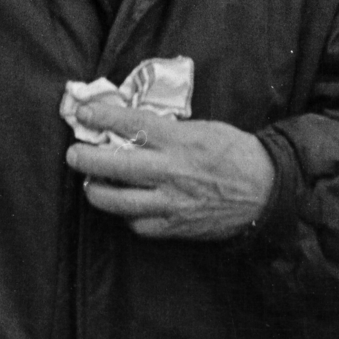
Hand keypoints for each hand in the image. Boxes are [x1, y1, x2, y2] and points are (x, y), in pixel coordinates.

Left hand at [65, 98, 274, 239]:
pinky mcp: (175, 227)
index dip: (103, 116)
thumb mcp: (204, 128)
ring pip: (119, 201)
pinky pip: (139, 225)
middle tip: (73, 153)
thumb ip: (169, 130)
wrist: (265, 191)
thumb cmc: (235, 152)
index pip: (132, 125)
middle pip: (116, 165)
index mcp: (179, 141)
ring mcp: (171, 203)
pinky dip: (127, 215)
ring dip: (97, 191)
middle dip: (87, 158)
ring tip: (91, 184)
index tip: (83, 111)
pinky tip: (125, 206)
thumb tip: (133, 126)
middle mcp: (170, 171)